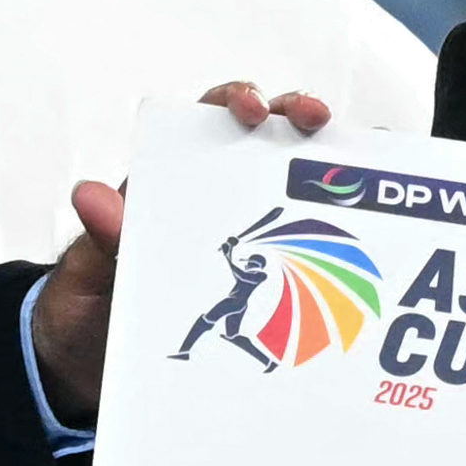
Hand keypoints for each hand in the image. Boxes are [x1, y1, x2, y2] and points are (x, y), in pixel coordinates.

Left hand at [28, 82, 336, 419]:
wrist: (97, 365)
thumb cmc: (90, 307)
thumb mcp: (91, 273)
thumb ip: (104, 236)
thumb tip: (91, 195)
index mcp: (173, 180)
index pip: (212, 118)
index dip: (238, 100)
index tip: (254, 110)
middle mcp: (217, 197)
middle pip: (270, 137)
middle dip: (300, 117)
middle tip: (318, 121)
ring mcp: (248, 234)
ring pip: (301, 184)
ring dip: (336, 169)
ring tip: (366, 168)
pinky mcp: (269, 279)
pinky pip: (310, 249)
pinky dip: (345, 235)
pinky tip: (375, 236)